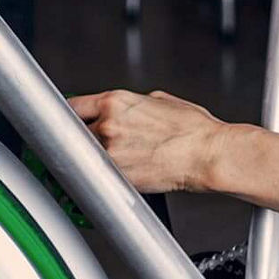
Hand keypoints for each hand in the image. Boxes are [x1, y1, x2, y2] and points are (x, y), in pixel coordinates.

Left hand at [70, 88, 228, 192]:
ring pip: (85, 157)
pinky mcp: (118, 178)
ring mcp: (110, 153)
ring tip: (112, 161)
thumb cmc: (191, 129)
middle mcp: (108, 125)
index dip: (71, 114)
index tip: (72, 120)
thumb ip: (131, 104)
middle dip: (82, 138)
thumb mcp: (159, 101)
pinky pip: (100, 177)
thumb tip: (122, 111)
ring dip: (92, 159)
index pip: (73, 105)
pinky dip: (104, 177)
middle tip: (93, 143)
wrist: (207, 154)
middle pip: (74, 133)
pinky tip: (120, 174)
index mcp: (116, 101)